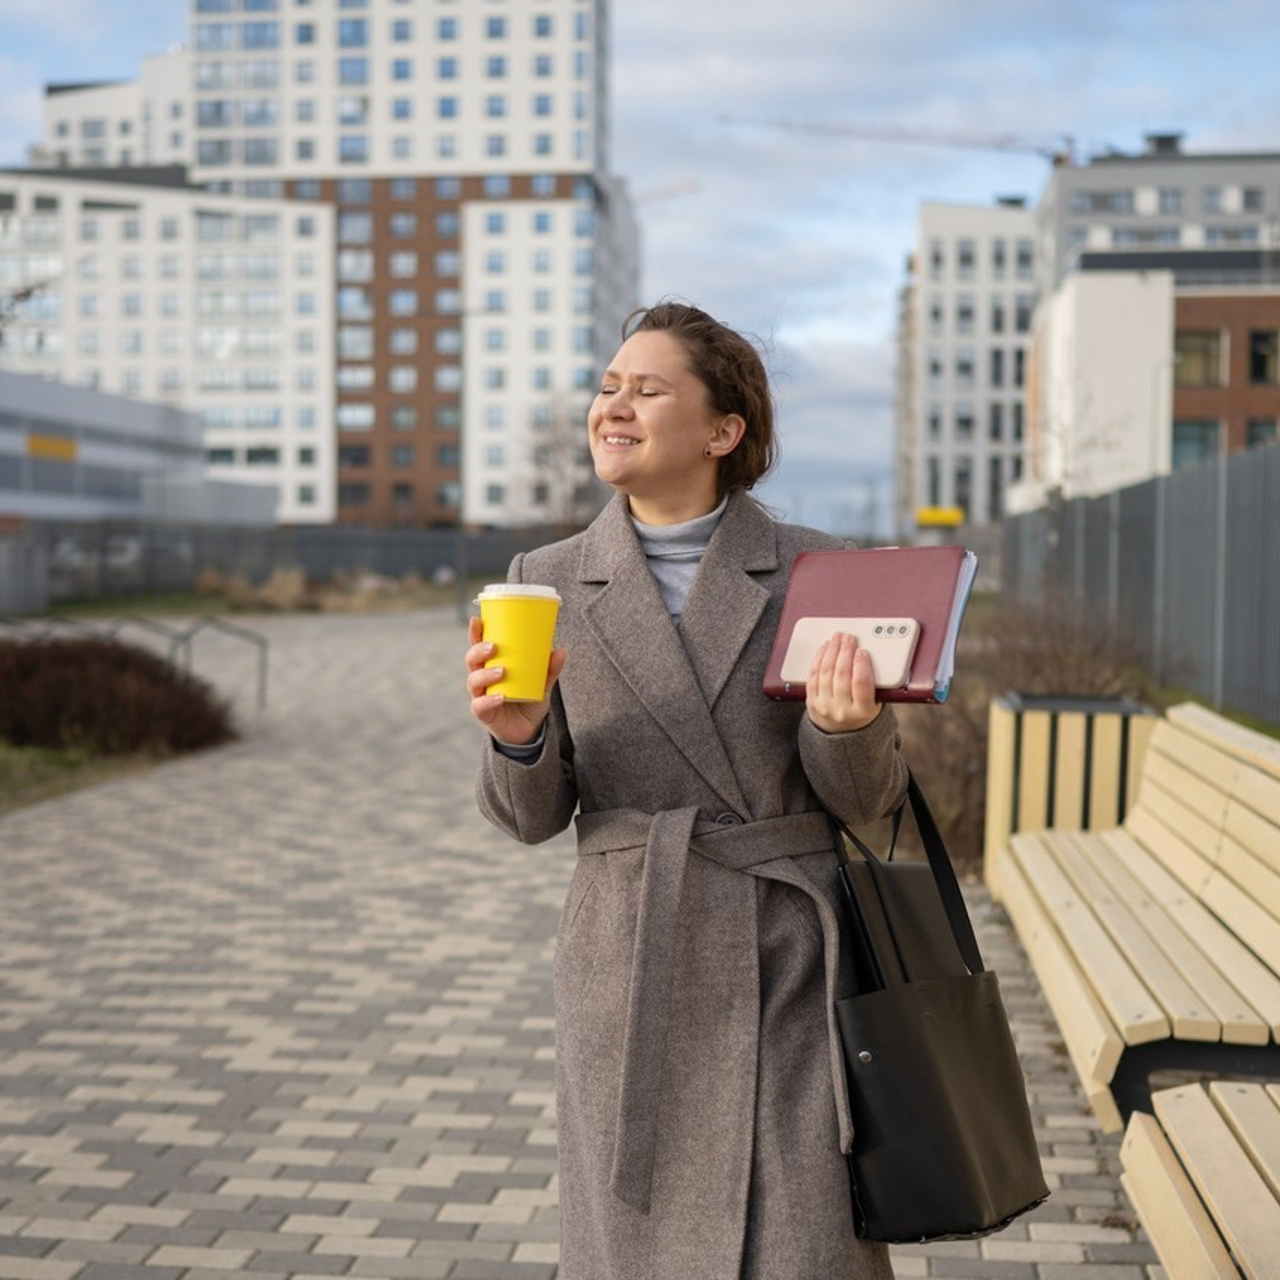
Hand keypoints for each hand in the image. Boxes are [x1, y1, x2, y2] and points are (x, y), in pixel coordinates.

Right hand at [465, 615, 566, 745]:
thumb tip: (561, 650)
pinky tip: (500, 697)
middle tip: (493, 646)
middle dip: (478, 651)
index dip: (475, 633)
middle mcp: (481, 678)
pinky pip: (480, 705)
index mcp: (491, 664)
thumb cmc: (529, 699)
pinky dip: (489, 700)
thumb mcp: (542, 682)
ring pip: (474, 680)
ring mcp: (480, 695)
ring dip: (485, 674)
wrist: (528, 730)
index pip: (478, 645)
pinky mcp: (484, 713)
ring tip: (502, 671)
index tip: (477, 619)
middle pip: (471, 660)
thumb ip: (550, 668)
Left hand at [805, 632, 880, 733]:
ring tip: (838, 639)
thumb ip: (875, 685)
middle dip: (845, 652)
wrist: (841, 736)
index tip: (862, 651)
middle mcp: (841, 710)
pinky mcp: (811, 701)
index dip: (861, 664)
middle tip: (849, 638)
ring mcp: (824, 706)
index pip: (861, 684)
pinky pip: (812, 675)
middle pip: (841, 675)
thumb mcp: (876, 705)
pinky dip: (819, 659)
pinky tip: (825, 648)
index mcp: (862, 711)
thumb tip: (872, 657)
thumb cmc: (861, 715)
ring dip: (832, 651)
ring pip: (825, 673)